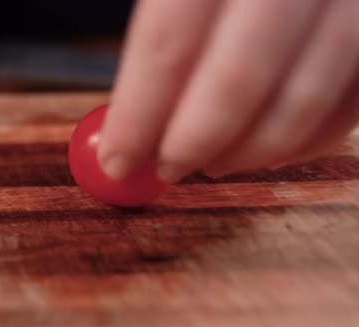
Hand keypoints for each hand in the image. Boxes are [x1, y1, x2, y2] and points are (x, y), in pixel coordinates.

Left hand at [99, 0, 358, 182]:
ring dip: (250, 150)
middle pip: (237, 77)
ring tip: (214, 164)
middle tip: (165, 169)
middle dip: (193, 142)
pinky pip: (354, 98)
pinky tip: (270, 150)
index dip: (138, 115)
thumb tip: (125, 120)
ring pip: (303, 96)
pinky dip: (310, 137)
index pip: (168, 42)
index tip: (117, 159)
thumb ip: (159, 31)